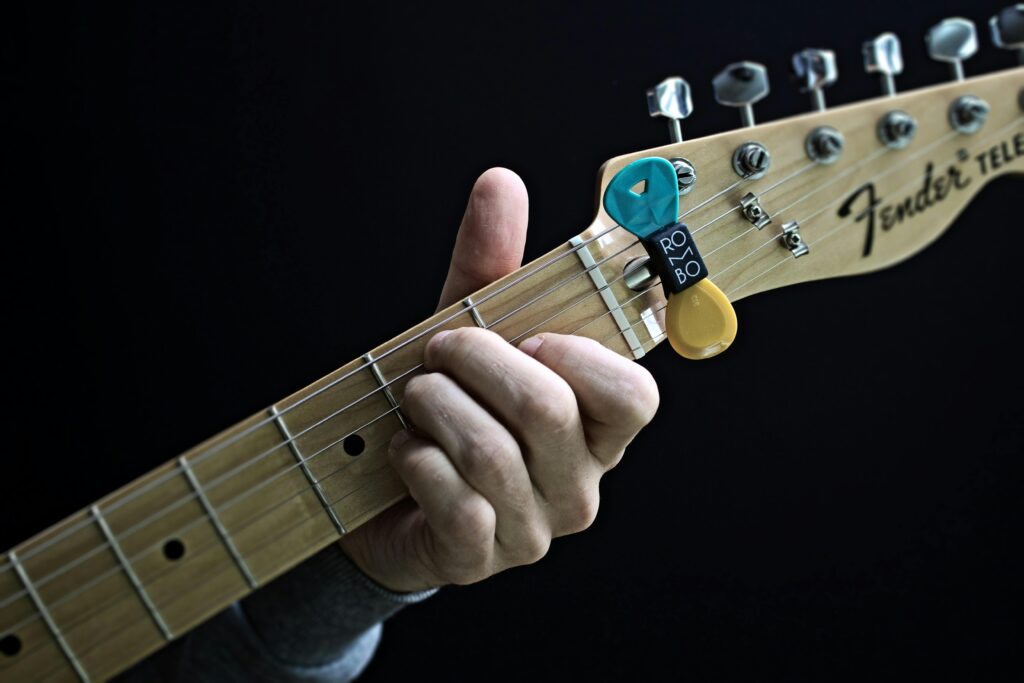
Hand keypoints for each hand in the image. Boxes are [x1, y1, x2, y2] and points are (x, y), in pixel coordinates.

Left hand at [339, 168, 658, 592]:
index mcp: (596, 427)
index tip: (529, 334)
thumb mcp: (472, 332)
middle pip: (546, 408)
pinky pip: (454, 500)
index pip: (633, 396)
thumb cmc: (449, 407)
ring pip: (490, 451)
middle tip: (439, 349)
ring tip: (416, 398)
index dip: (577, 355)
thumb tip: (501, 183)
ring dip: (432, 405)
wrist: (390, 492)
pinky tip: (407, 452)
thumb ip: (490, 265)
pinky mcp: (481, 558)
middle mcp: (578, 481)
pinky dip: (415, 459)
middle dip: (474, 359)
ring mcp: (534, 528)